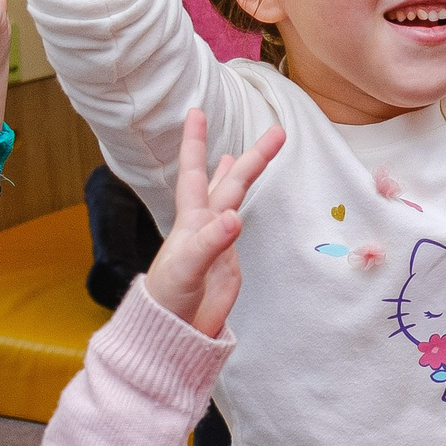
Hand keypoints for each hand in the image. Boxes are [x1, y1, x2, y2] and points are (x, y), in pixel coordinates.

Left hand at [144, 110, 283, 334]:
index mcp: (191, 221)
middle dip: (252, 157)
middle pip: (230, 182)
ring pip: (233, 200)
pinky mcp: (227, 262)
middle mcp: (204, 225)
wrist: (173, 332)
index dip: (194, 142)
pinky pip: (236, 227)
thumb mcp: (187, 268)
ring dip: (242, 176)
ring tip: (247, 153)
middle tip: (277, 132)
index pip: (193, 173)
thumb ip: (211, 242)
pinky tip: (237, 205)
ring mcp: (216, 242)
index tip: (196, 112)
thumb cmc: (168, 299)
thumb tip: (234, 216)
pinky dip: (240, 208)